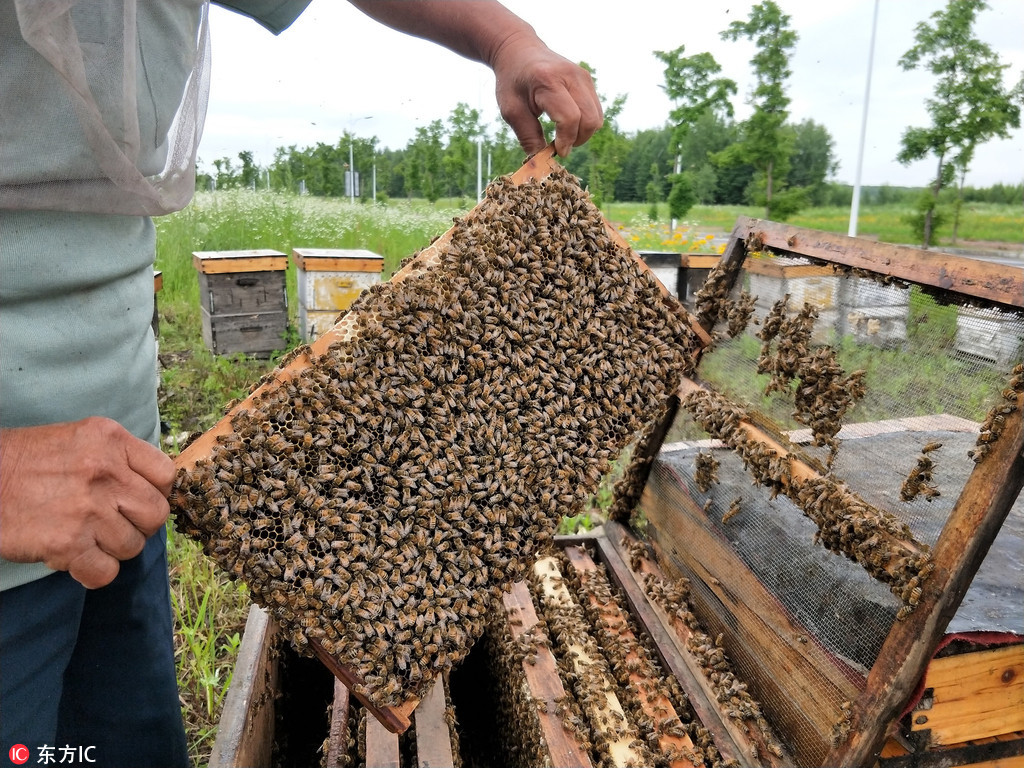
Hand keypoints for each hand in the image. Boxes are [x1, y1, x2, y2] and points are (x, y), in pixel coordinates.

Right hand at [0, 417, 174, 588]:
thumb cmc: (31, 460)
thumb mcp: (83, 439)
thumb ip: (122, 458)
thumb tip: (156, 487)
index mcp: (111, 441)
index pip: (166, 475)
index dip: (156, 492)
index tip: (138, 499)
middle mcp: (104, 472)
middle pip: (156, 514)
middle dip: (140, 525)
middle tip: (116, 524)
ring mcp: (87, 510)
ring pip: (133, 546)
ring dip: (115, 548)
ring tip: (90, 537)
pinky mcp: (67, 544)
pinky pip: (106, 572)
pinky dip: (95, 571)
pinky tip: (78, 558)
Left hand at [491, 30, 603, 156]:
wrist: (519, 50)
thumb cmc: (512, 82)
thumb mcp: (512, 111)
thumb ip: (527, 137)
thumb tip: (541, 162)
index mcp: (547, 81)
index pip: (569, 117)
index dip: (566, 140)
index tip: (556, 151)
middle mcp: (570, 76)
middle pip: (589, 119)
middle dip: (577, 140)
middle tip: (560, 146)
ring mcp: (582, 76)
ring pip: (596, 116)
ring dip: (583, 133)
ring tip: (564, 136)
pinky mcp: (587, 80)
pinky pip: (596, 110)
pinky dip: (585, 123)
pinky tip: (568, 124)